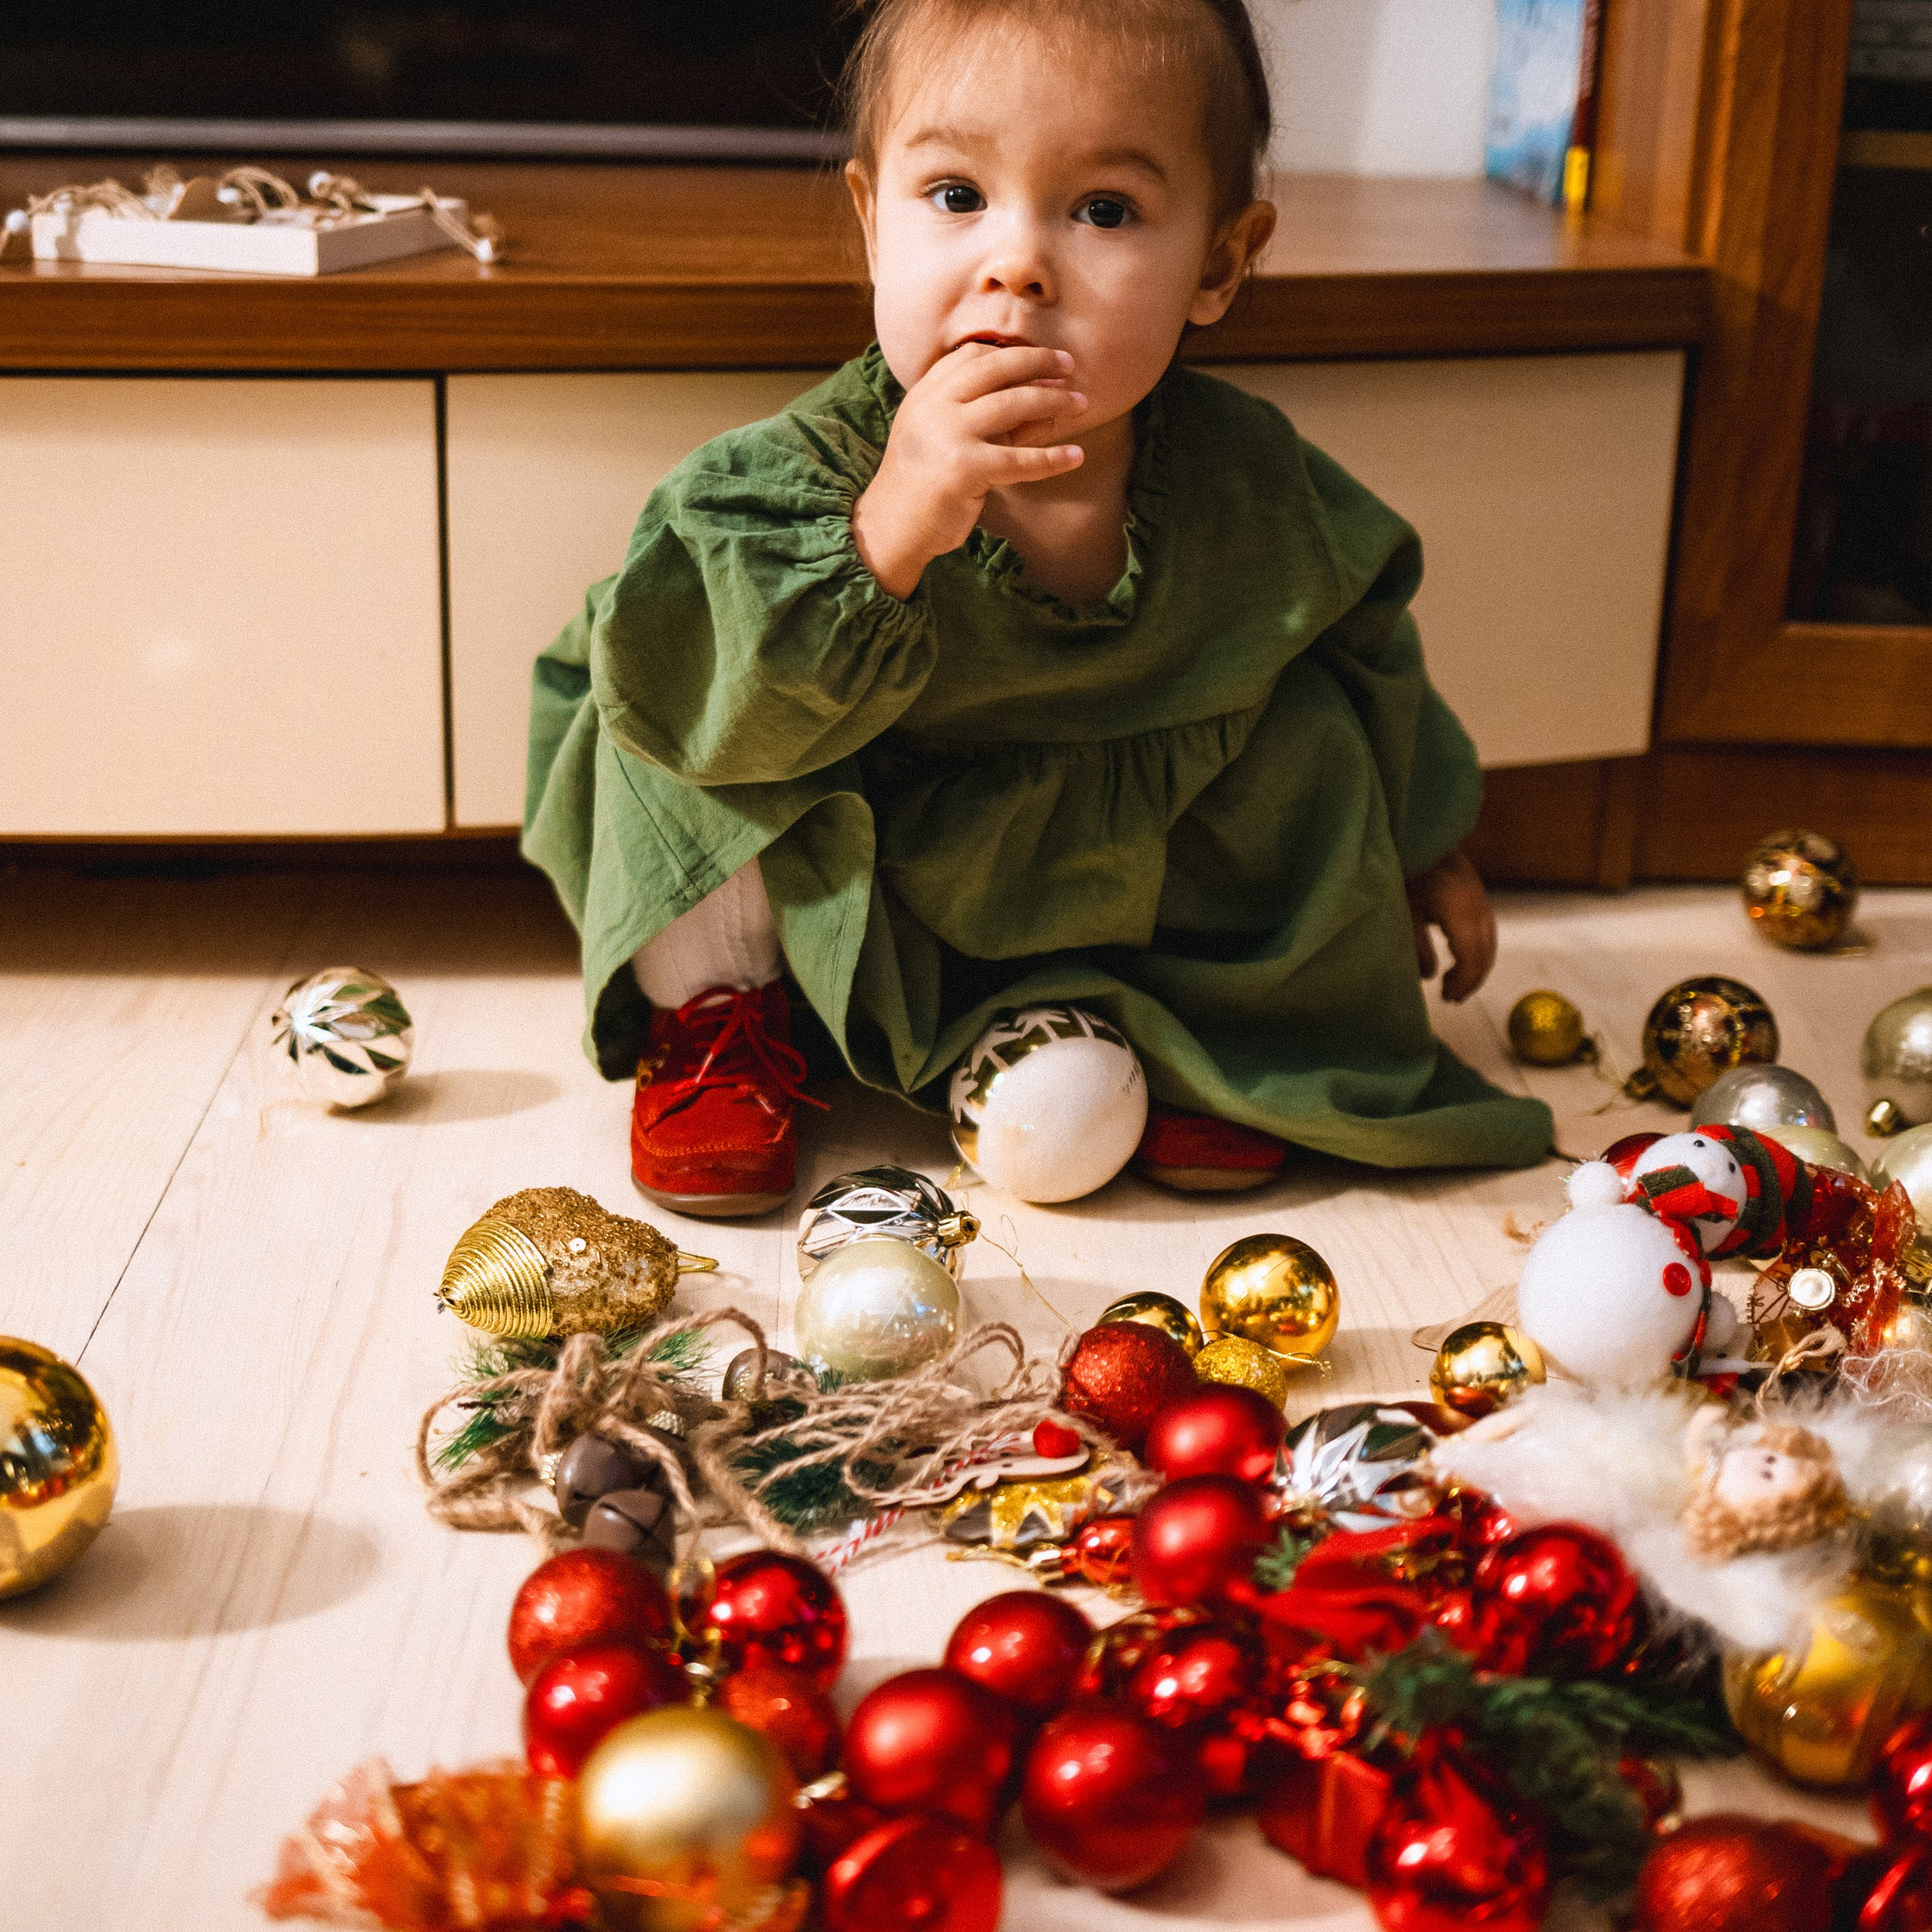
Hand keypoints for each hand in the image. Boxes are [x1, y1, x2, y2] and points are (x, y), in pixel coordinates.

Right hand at [851, 343, 1087, 597]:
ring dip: (1054, 401)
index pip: (974, 357)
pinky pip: (1019, 460)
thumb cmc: (924, 486)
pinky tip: (1076, 456)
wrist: (892, 529)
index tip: (1043, 357)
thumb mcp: (950, 441)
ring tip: (1082, 404)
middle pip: (996, 368)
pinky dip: (1052, 458)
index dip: (1012, 353)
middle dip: (1039, 361)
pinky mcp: (964, 469)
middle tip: (1071, 365)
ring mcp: (948, 435)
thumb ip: (989, 420)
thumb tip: (1045, 405)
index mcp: (926, 394)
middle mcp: (935, 406)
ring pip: (1013, 405)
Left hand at [1407, 848, 1496, 1002]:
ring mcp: (1480, 897)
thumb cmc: (1405, 870)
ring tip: (1456, 983)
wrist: (1417, 832)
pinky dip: (1477, 949)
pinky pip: (1486, 929)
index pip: (1472, 956)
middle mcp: (1477, 905)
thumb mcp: (1404, 911)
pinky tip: (1459, 956)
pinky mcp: (1476, 892)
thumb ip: (1416, 945)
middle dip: (1473, 978)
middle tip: (1452, 998)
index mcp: (1460, 910)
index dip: (1464, 982)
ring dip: (1477, 965)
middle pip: (1486, 951)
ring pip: (1489, 941)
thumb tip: (1428, 976)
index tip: (1448, 998)